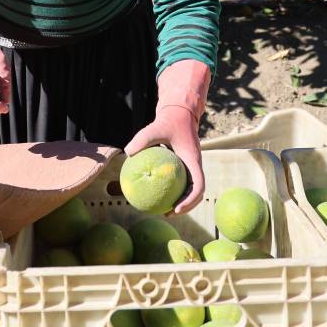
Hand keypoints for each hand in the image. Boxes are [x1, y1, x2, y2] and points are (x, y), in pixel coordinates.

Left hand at [124, 59, 210, 215]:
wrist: (179, 113)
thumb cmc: (168, 121)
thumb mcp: (156, 127)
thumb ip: (143, 139)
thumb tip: (127, 152)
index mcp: (194, 161)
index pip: (198, 186)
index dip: (190, 201)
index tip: (175, 208)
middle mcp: (195, 166)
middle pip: (196, 193)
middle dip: (186, 207)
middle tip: (168, 214)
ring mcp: (190, 166)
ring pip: (189, 189)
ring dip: (179, 200)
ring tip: (161, 209)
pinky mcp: (183, 165)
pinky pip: (179, 181)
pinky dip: (170, 188)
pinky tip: (153, 192)